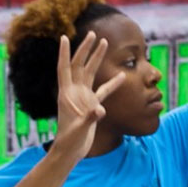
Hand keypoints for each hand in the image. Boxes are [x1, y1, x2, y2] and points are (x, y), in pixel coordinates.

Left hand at [52, 31, 123, 158]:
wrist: (70, 152)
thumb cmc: (70, 142)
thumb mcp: (79, 130)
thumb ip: (89, 119)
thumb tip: (100, 111)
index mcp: (66, 95)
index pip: (64, 69)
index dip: (64, 53)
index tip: (64, 37)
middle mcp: (74, 92)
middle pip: (78, 65)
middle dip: (85, 49)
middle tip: (93, 33)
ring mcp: (83, 98)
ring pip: (90, 73)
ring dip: (96, 58)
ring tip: (104, 42)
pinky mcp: (91, 106)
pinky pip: (104, 90)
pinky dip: (113, 83)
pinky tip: (123, 75)